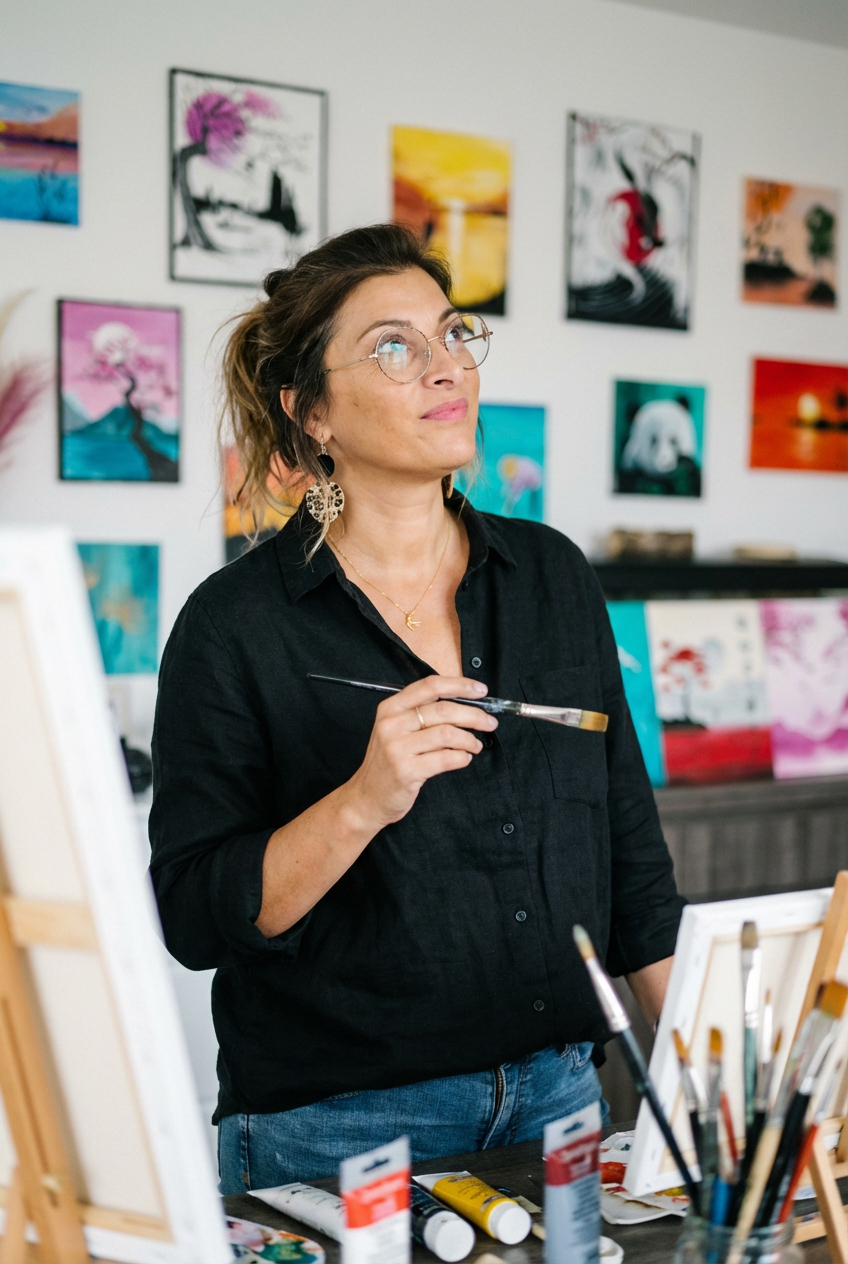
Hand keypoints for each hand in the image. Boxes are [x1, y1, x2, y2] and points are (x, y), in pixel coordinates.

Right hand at [340, 676, 497, 832]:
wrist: (366, 797)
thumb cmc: (387, 762)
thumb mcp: (396, 730)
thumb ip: (421, 713)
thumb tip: (464, 702)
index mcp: (390, 708)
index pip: (430, 686)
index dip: (460, 685)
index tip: (481, 690)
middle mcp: (392, 724)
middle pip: (443, 710)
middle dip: (474, 715)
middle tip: (490, 722)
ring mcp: (397, 748)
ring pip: (448, 734)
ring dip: (470, 739)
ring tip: (475, 746)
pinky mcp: (406, 770)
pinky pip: (446, 758)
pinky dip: (462, 758)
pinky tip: (463, 759)